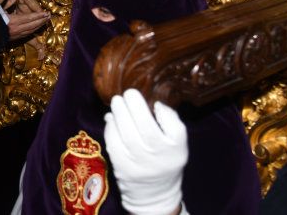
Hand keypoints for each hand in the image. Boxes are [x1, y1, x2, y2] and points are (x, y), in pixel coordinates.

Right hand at [7, 8, 49, 40]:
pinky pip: (27, 34)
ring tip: (45, 21)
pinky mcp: (14, 38)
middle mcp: (16, 29)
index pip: (29, 18)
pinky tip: (36, 28)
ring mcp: (16, 35)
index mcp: (13, 21)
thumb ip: (7, 2)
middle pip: (33, 25)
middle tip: (49, 16)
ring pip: (31, 31)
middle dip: (42, 20)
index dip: (39, 15)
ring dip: (39, 26)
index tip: (46, 12)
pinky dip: (33, 30)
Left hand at [103, 89, 186, 214]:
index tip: (153, 101)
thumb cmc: (164, 158)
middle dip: (133, 105)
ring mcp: (138, 163)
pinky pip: (113, 143)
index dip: (163, 111)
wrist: (153, 192)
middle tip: (127, 93)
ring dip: (119, 113)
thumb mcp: (177, 143)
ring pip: (126, 134)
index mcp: (176, 149)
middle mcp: (158, 157)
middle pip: (145, 127)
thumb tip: (153, 102)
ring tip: (117, 102)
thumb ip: (169, 122)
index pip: (174, 128)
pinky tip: (111, 118)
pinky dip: (110, 128)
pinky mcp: (121, 167)